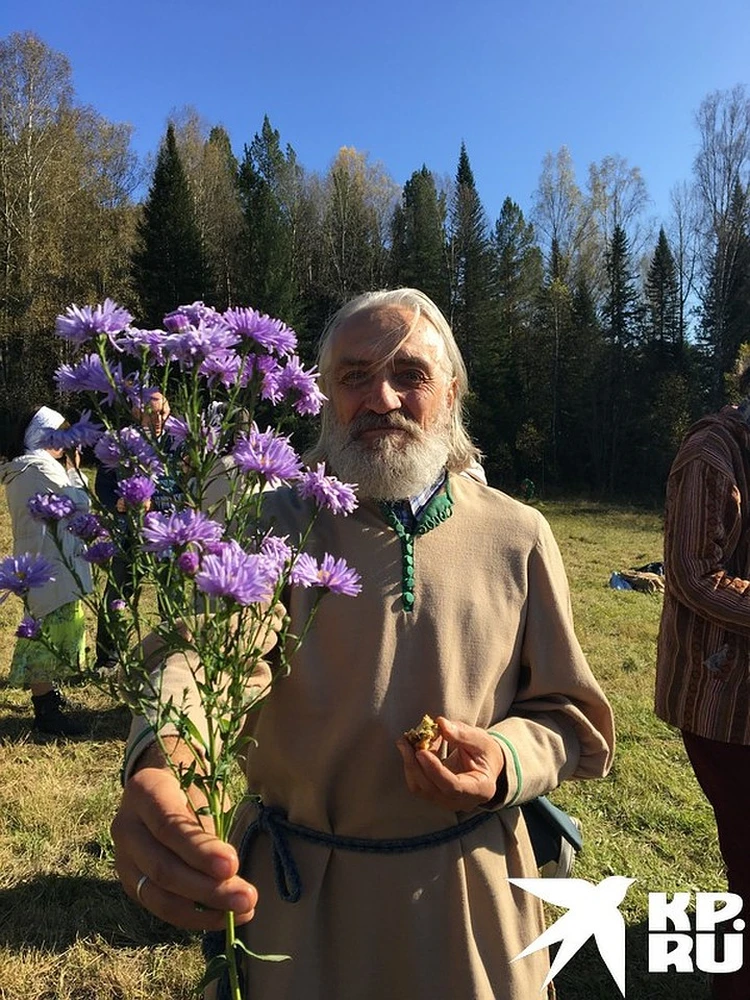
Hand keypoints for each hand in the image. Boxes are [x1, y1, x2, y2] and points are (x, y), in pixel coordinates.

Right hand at [111, 753, 257, 930]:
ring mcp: (123, 859)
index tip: (232, 865)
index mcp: (144, 791)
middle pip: (163, 868)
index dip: (200, 851)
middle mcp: (125, 826)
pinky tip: (225, 916)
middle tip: (247, 898)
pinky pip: (161, 908)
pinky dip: (194, 917)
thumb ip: (210, 826)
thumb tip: (228, 870)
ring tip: (243, 912)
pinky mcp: (131, 883)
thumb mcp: (202, 792)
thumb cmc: (193, 787)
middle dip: (208, 888)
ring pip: (159, 896)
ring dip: (204, 910)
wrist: (165, 787)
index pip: (168, 827)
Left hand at [396, 717, 504, 812]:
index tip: (421, 752)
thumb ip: (462, 734)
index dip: (435, 771)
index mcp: (480, 789)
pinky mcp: (435, 795)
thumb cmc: (485, 752)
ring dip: (409, 764)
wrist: (485, 763)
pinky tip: (411, 747)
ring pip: (420, 788)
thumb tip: (441, 724)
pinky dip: (411, 765)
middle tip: (405, 741)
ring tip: (406, 741)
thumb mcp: (480, 740)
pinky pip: (417, 784)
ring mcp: (447, 801)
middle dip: (415, 765)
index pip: (453, 787)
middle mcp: (462, 801)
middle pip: (432, 789)